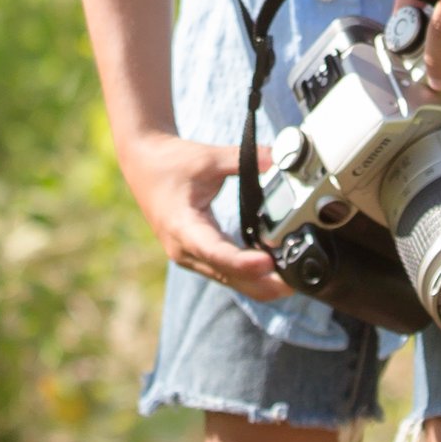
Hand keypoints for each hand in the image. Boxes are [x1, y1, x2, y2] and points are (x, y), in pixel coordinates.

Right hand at [118, 129, 285, 296]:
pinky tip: (274, 269)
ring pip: (229, 279)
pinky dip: (249, 274)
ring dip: (259, 282)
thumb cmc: (171, 162)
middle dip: (261, 283)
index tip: (268, 263)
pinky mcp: (197, 255)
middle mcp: (185, 249)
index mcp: (182, 226)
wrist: (144, 165)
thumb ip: (247, 159)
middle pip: (228, 276)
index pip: (215, 252)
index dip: (242, 262)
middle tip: (296, 282)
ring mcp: (190, 256)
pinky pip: (226, 272)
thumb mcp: (209, 157)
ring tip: (293, 279)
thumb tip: (282, 159)